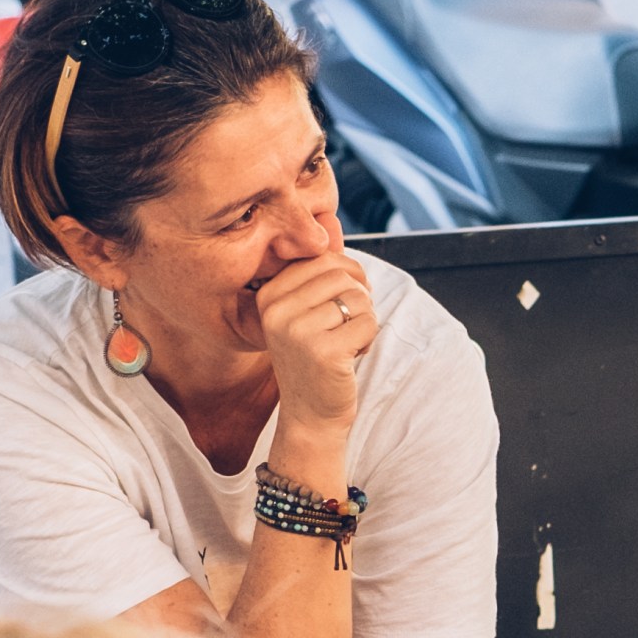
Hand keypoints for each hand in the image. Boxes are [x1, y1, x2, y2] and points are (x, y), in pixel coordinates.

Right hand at [255, 213, 374, 434]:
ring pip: (358, 297)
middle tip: (346, 329)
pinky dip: (368, 340)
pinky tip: (348, 359)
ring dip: (364, 322)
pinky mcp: (322, 350)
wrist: (310, 417)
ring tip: (344, 345)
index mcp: (269, 293)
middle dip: (359, 300)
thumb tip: (329, 221)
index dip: (348, 280)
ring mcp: (296, 329)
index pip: (326, 258)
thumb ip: (319, 272)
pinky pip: (368, 322)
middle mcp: (275, 308)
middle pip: (344, 273)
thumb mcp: (309, 311)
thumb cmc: (316, 361)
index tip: (339, 310)